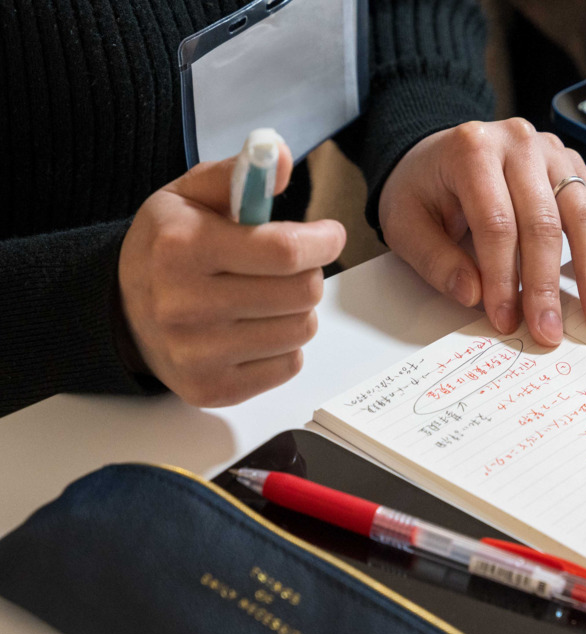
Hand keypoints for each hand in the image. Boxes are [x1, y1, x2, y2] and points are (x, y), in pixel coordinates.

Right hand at [119, 145, 345, 406]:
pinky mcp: (211, 389)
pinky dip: (284, 345)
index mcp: (182, 248)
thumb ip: (240, 172)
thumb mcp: (191, 195)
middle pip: (302, 293)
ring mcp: (196, 354)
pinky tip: (255, 329)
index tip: (329, 235)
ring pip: (302, 330)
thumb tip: (282, 157)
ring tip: (267, 297)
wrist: (121, 311)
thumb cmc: (169, 247)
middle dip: (308, 273)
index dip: (322, 241)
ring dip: (298, 310)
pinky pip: (288, 365)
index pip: (284, 251)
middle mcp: (184, 305)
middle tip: (288, 268)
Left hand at [377, 118, 585, 346]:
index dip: (503, 277)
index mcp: (472, 150)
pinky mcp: (572, 166)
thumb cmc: (422, 189)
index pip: (497, 223)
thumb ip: (435, 260)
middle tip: (550, 331)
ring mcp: (551, 151)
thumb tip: (473, 295)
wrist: (436, 155)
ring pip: (582, 214)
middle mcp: (518, 143)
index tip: (506, 320)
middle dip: (546, 284)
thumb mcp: (405, 224)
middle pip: (543, 221)